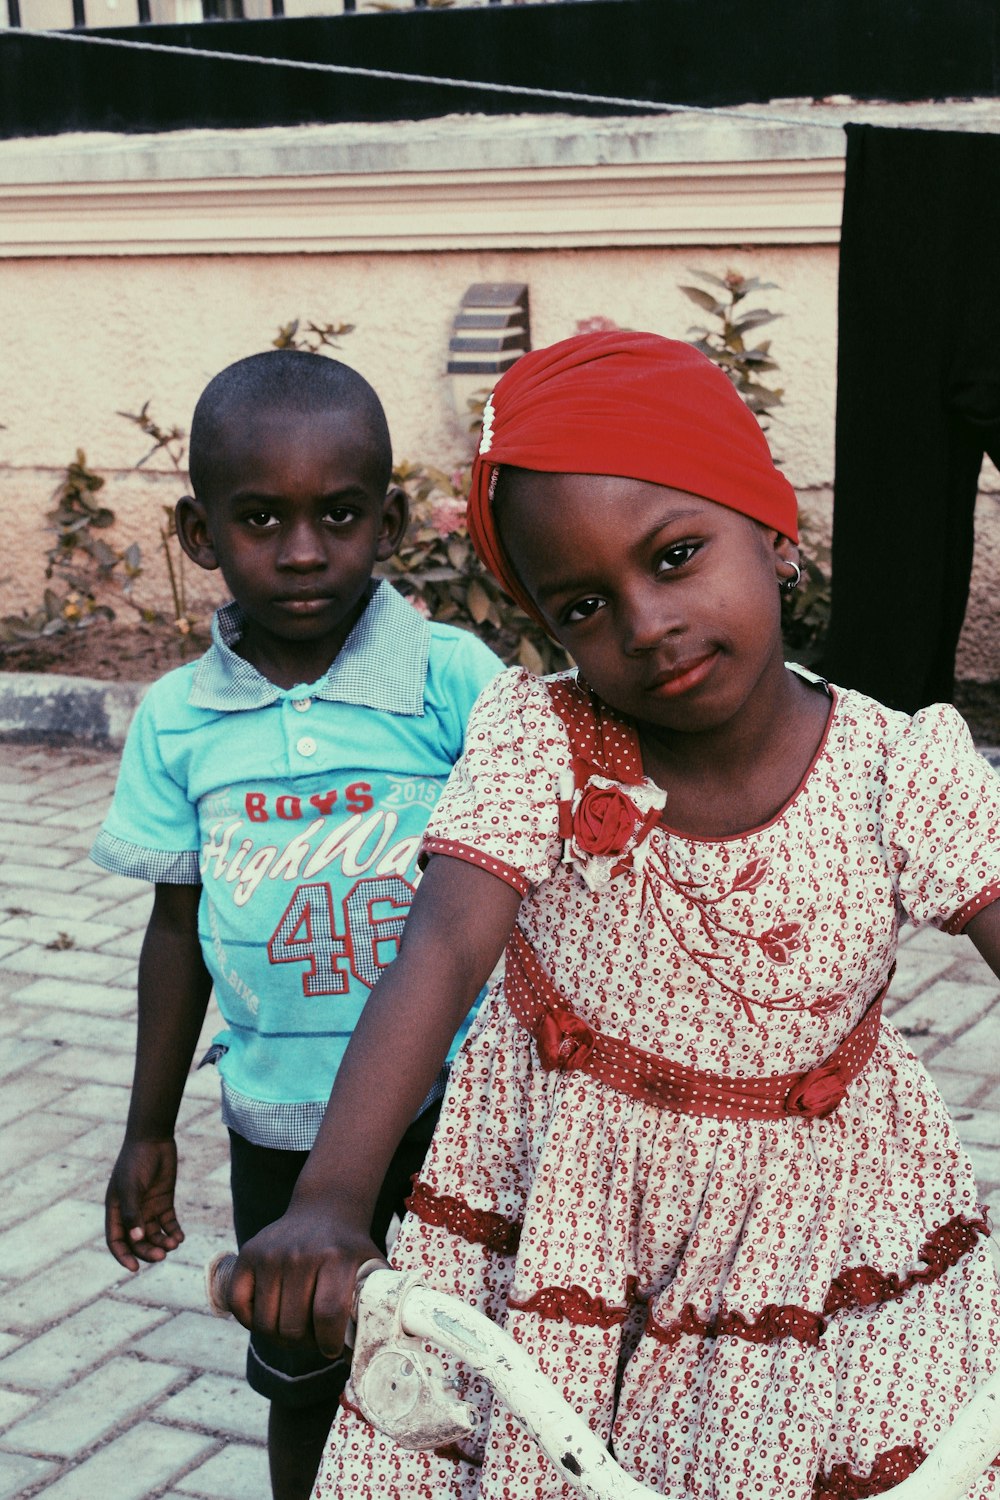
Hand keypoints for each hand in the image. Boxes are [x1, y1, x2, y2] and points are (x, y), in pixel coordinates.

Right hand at [106, 1138, 183, 1271]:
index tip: (134, 1268)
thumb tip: (136, 1238)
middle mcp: (132, 1212)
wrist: (153, 1139)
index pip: (116, 1240)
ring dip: (163, 1243)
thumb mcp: (131, 1187)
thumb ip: (133, 1213)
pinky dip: (174, 1233)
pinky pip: (168, 1224)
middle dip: (148, 1251)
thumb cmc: (136, 1161)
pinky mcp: (164, 1202)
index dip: (123, 1256)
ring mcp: (148, 1208)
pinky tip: (180, 1237)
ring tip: (174, 1244)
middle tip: (162, 1255)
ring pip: (154, 1234)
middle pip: (138, 1241)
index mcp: (116, 1210)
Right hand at [228, 1202, 380, 1359]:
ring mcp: (272, 1253)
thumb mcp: (373, 1267)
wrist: (325, 1208)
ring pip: (265, 1323)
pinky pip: (239, 1305)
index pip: (327, 1316)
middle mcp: (301, 1254)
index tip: (332, 1349)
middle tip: (312, 1339)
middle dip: (304, 1344)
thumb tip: (380, 1347)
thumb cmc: (350, 1250)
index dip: (329, 1343)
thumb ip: (380, 1304)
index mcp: (337, 1258)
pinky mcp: (249, 1253)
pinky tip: (269, 1317)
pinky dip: (250, 1321)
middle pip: (292, 1326)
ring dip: (279, 1337)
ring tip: (294, 1330)